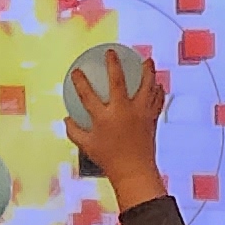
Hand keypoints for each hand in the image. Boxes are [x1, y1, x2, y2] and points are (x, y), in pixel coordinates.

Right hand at [64, 50, 170, 209]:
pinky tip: (158, 85)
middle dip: (113, 64)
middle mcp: (122, 112)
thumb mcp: (86, 146)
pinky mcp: (151, 118)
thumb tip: (66, 118)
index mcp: (104, 118)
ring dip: (147, 71)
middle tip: (112, 53)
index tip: (77, 72)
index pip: (88, 95)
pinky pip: (156, 100)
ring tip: (148, 60)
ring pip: (145, 86)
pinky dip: (157, 91)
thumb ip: (74, 131)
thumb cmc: (109, 159)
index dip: (80, 81)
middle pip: (118, 82)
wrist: (134, 171)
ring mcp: (139, 114)